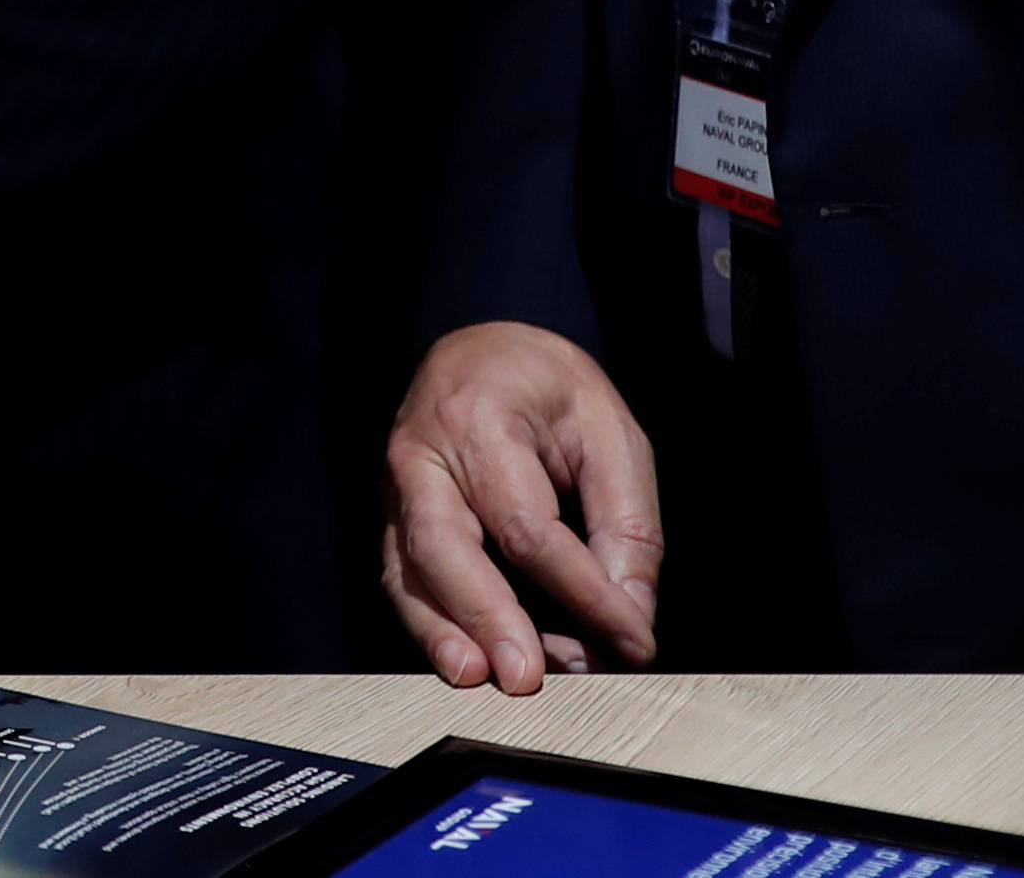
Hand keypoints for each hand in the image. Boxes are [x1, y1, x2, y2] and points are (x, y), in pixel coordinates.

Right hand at [380, 321, 665, 689]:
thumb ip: (625, 525)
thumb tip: (630, 613)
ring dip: (444, 631)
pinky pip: (401, 576)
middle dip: (488, 616)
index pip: (527, 525)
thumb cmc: (547, 386)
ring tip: (480, 676)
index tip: (631, 640)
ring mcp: (395, 486)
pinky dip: (429, 623)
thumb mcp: (611, 434)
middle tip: (526, 674)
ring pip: (408, 569)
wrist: (484, 347)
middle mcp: (420, 453)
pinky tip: (461, 659)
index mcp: (479, 419)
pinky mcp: (392, 515)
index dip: (582, 591)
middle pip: (445, 546)